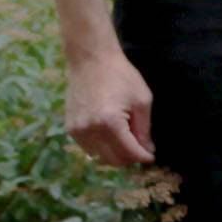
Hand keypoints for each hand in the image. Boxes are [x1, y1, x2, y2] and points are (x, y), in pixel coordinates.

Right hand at [63, 48, 154, 166]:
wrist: (91, 61)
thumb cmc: (121, 77)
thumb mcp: (142, 101)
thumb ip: (144, 129)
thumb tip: (147, 150)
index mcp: (110, 123)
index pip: (129, 153)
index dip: (143, 157)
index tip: (151, 156)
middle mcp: (90, 130)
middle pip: (113, 160)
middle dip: (130, 158)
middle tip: (141, 149)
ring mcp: (77, 130)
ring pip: (99, 157)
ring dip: (115, 155)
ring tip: (127, 142)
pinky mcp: (70, 128)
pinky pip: (88, 148)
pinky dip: (101, 148)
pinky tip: (111, 137)